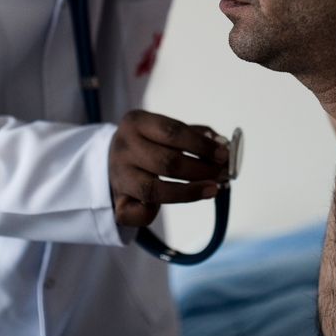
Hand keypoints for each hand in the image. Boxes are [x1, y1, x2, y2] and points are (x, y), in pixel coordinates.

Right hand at [109, 109, 228, 226]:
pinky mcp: (117, 201)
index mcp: (136, 122)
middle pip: (166, 162)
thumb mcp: (166, 130)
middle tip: (220, 173)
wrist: (111, 160)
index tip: (223, 155)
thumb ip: (196, 135)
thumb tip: (224, 147)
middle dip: (200, 170)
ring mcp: (118, 176)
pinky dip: (153, 213)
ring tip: (212, 189)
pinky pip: (137, 214)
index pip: (172, 132)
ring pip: (153, 190)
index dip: (201, 145)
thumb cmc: (150, 144)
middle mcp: (123, 148)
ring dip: (188, 192)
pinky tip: (171, 204)